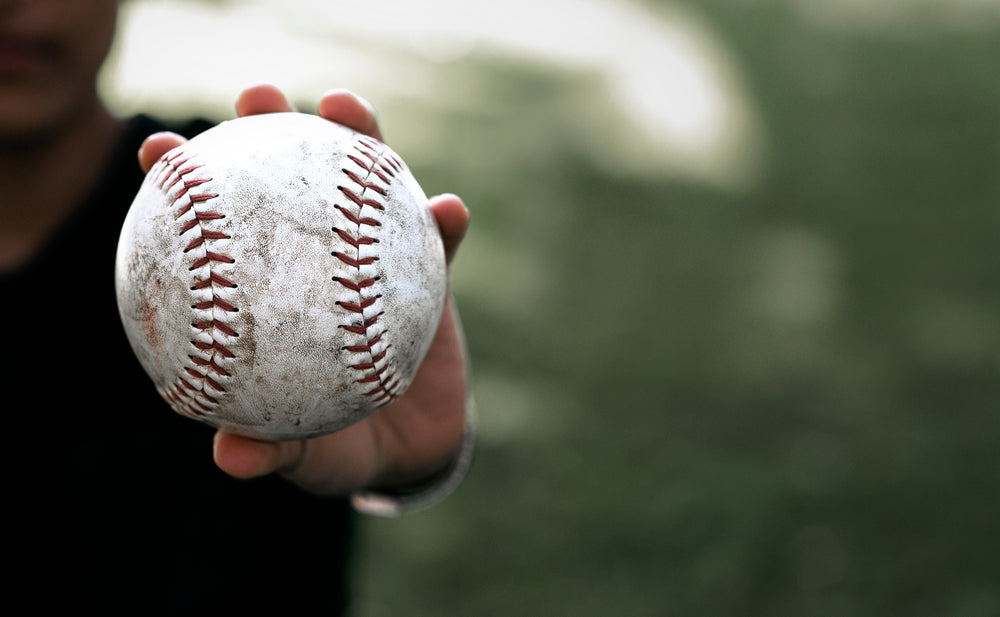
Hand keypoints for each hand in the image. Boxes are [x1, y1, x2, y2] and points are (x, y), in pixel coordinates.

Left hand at [138, 84, 470, 495]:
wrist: (411, 450)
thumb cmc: (341, 446)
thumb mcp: (308, 456)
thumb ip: (274, 453)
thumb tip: (232, 457)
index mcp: (269, 296)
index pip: (220, 228)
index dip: (187, 184)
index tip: (162, 154)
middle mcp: (315, 263)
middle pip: (291, 179)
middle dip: (271, 127)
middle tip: (257, 98)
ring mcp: (372, 259)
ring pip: (366, 185)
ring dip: (361, 139)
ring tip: (347, 109)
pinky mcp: (429, 273)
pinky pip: (438, 241)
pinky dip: (443, 221)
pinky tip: (448, 210)